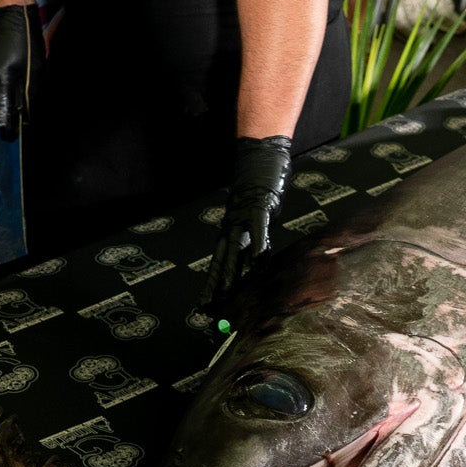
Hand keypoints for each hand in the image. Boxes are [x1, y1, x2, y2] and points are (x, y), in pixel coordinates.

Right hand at [0, 3, 44, 138]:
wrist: (13, 13)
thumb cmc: (29, 41)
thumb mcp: (36, 70)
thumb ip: (28, 93)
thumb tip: (25, 112)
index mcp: (3, 79)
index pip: (2, 109)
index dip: (5, 125)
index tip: (8, 136)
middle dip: (3, 109)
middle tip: (15, 111)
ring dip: (1, 96)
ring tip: (13, 91)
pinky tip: (9, 74)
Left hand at [200, 136, 293, 311]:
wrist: (260, 158)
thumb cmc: (259, 187)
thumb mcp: (253, 217)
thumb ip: (252, 237)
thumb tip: (255, 259)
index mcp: (231, 230)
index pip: (218, 262)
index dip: (212, 284)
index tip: (205, 304)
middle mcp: (232, 227)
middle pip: (220, 261)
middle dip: (214, 287)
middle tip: (207, 308)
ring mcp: (244, 219)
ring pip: (234, 251)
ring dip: (230, 274)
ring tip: (226, 295)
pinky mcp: (259, 210)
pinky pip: (258, 234)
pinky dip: (257, 249)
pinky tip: (257, 265)